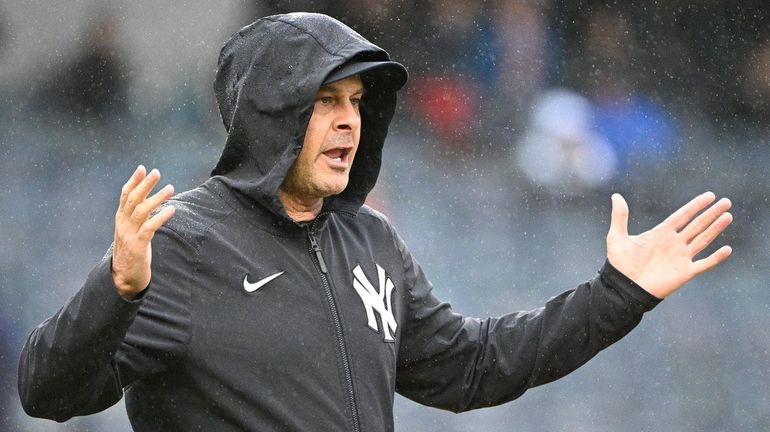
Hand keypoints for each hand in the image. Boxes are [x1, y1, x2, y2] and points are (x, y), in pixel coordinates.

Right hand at [112, 166, 174, 299]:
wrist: (125, 277)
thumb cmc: (132, 253)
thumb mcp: (132, 232)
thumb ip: (137, 218)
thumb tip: (148, 202)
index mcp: (120, 220)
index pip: (125, 196)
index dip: (133, 181)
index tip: (142, 168)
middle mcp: (122, 224)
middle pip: (133, 199)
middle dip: (145, 184)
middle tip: (156, 172)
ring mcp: (129, 235)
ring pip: (141, 211)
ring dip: (156, 198)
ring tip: (170, 188)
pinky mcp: (138, 245)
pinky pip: (149, 227)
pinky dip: (161, 216)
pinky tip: (171, 209)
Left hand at [606, 192, 732, 298]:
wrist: (623, 288)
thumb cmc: (619, 264)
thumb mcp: (617, 237)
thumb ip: (620, 217)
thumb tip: (616, 196)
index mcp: (661, 233)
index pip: (682, 215)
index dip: (696, 205)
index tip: (710, 195)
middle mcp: (674, 243)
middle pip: (697, 225)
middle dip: (711, 214)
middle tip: (726, 202)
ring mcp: (681, 258)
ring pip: (703, 240)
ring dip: (715, 229)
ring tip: (728, 216)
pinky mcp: (684, 273)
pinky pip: (704, 264)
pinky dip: (716, 258)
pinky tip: (727, 249)